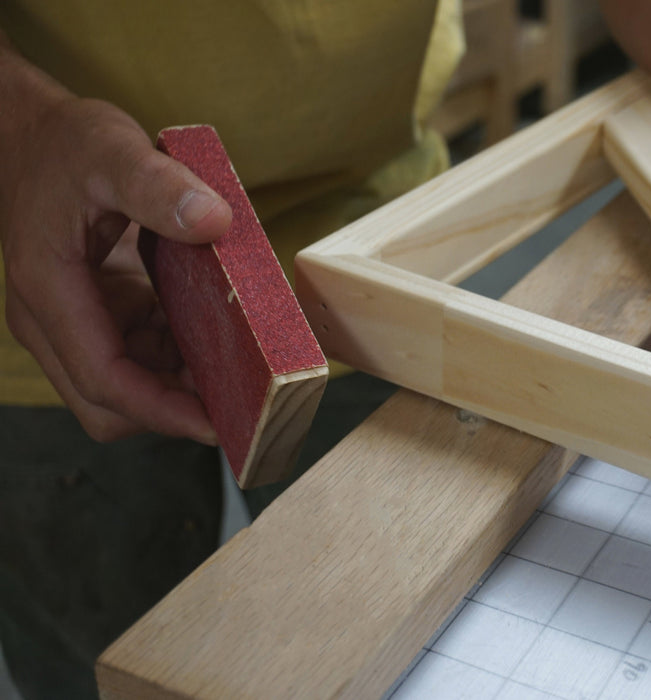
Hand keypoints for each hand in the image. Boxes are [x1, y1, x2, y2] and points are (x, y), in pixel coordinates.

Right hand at [1, 91, 231, 441]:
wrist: (36, 138)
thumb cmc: (67, 144)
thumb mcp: (113, 149)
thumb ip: (159, 185)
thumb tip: (214, 222)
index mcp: (50, 291)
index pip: (104, 378)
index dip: (161, 410)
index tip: (217, 424)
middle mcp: (56, 321)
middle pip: (111, 403)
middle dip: (174, 409)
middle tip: (242, 400)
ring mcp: (77, 323)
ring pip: (130, 387)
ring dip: (182, 386)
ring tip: (241, 367)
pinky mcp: (101, 316)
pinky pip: (142, 357)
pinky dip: (180, 357)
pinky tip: (219, 335)